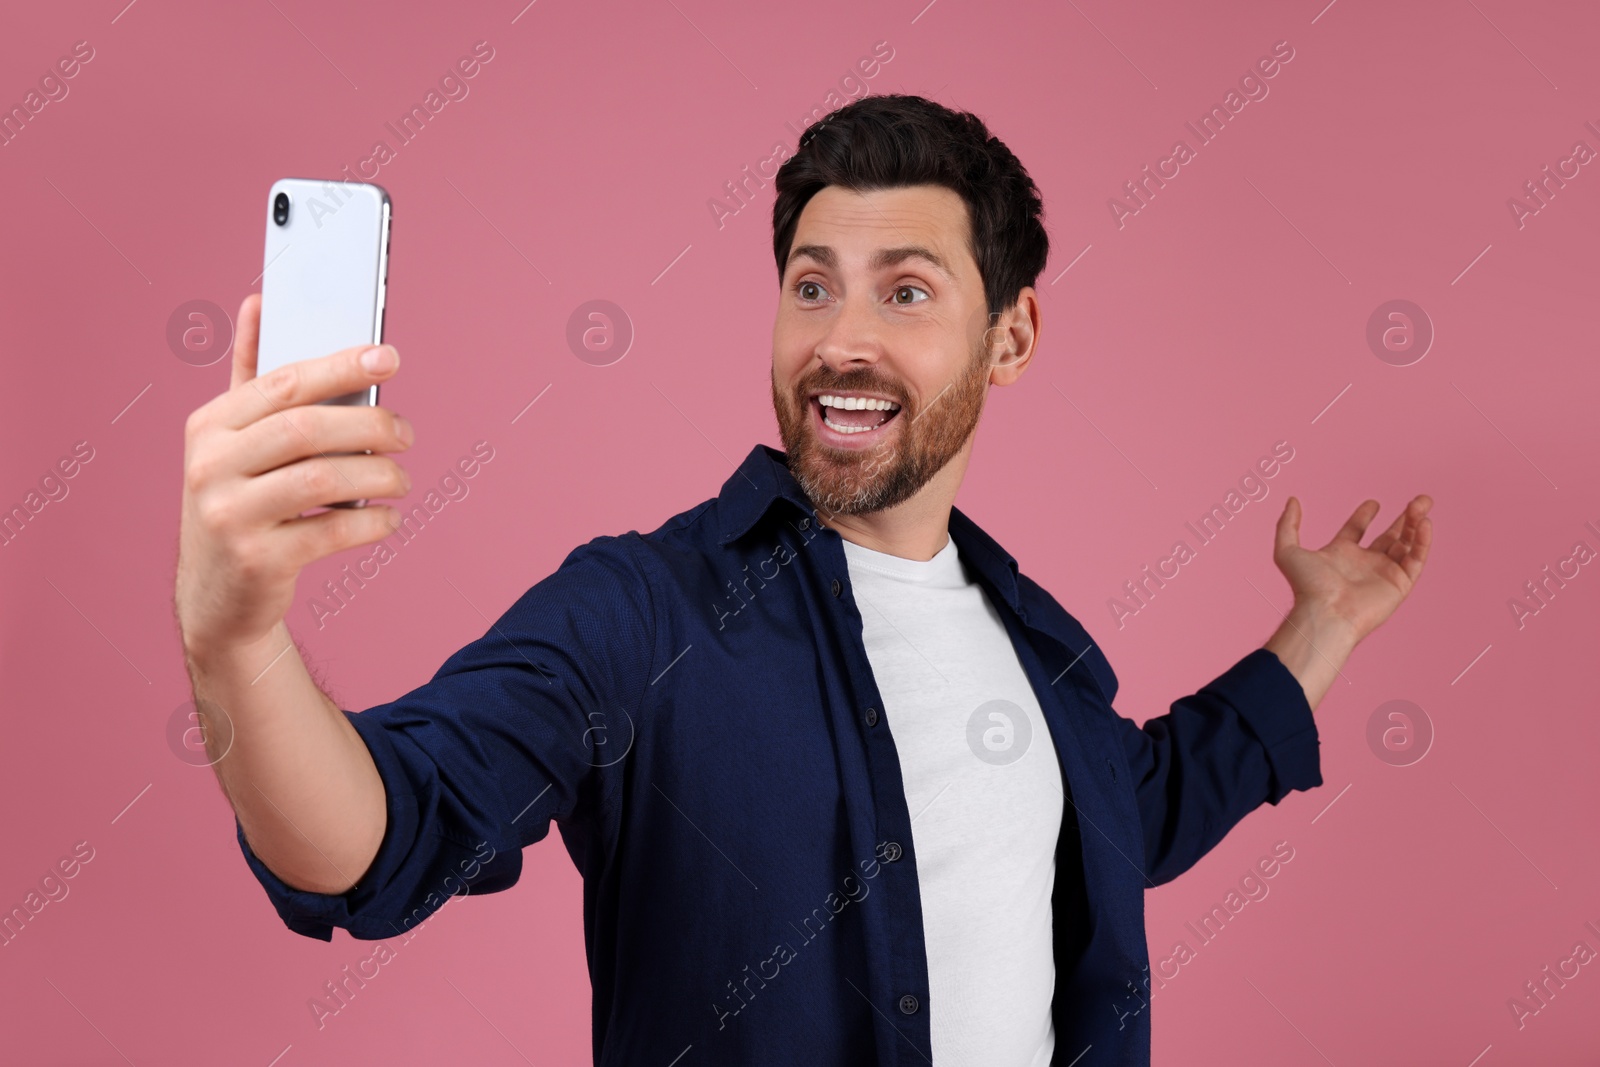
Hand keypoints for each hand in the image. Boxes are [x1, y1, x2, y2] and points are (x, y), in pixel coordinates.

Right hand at [175, 293, 412, 659]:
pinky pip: (332, 531)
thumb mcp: (233, 441)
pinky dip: (372, 522)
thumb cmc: (241, 503)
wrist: (218, 598)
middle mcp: (209, 466)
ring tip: (401, 478)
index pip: (284, 382)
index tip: (389, 357)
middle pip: (308, 428)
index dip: (341, 365)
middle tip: (406, 433)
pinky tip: (388, 518)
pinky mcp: (257, 560)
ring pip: (323, 478)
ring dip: (379, 475)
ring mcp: (228, 515)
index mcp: (208, 426)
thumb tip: (259, 302)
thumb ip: (251, 377)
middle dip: (371, 425)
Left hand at [1272, 494, 1433, 643]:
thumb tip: (1292, 500)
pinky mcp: (1400, 584)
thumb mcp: (1287, 551)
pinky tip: (1425, 522)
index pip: (1357, 530)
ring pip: (1407, 544)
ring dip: (1416, 523)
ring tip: (1422, 503)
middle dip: (1405, 518)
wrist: (1325, 613)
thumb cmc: (1306, 586)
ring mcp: (1384, 573)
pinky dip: (1423, 541)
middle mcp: (1365, 564)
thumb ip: (1287, 524)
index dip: (1364, 516)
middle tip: (1418, 500)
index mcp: (1341, 554)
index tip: (1373, 503)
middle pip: (1390, 536)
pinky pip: (1416, 559)